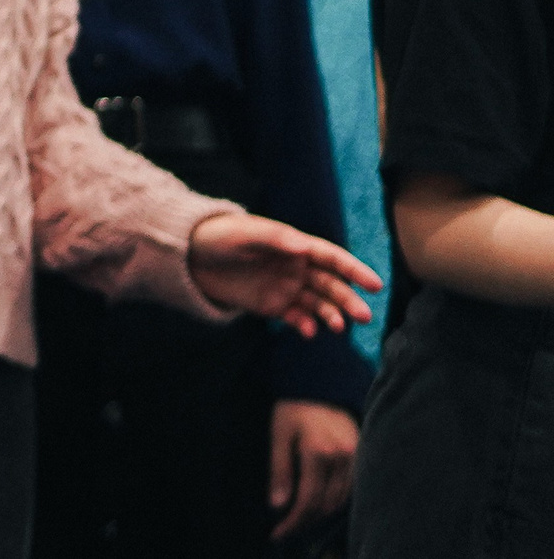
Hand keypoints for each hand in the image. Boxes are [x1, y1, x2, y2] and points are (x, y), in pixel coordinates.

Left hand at [187, 213, 379, 336]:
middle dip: (348, 299)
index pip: (331, 258)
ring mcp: (286, 288)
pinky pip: (296, 317)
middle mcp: (296, 268)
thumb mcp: (243, 234)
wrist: (190, 257)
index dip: (354, 270)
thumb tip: (303, 246)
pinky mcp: (273, 305)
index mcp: (294, 246)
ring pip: (318, 303)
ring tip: (340, 327)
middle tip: (364, 316)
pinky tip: (309, 332)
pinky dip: (306, 325)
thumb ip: (273, 239)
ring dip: (332, 315)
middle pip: (330, 285)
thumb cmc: (218, 237)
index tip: (375, 284)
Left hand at [268, 399, 356, 540]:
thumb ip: (279, 470)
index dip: (293, 521)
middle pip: (326, 505)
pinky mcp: (363, 454)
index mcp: (318, 452)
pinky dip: (337, 501)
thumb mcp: (278, 434)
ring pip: (342, 500)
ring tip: (301, 520)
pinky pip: (353, 488)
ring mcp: (356, 456)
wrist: (320, 383)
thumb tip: (277, 505)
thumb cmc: (293, 407)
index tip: (277, 533)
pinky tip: (321, 504)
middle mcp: (343, 457)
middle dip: (305, 522)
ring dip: (321, 514)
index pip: (308, 500)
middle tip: (287, 529)